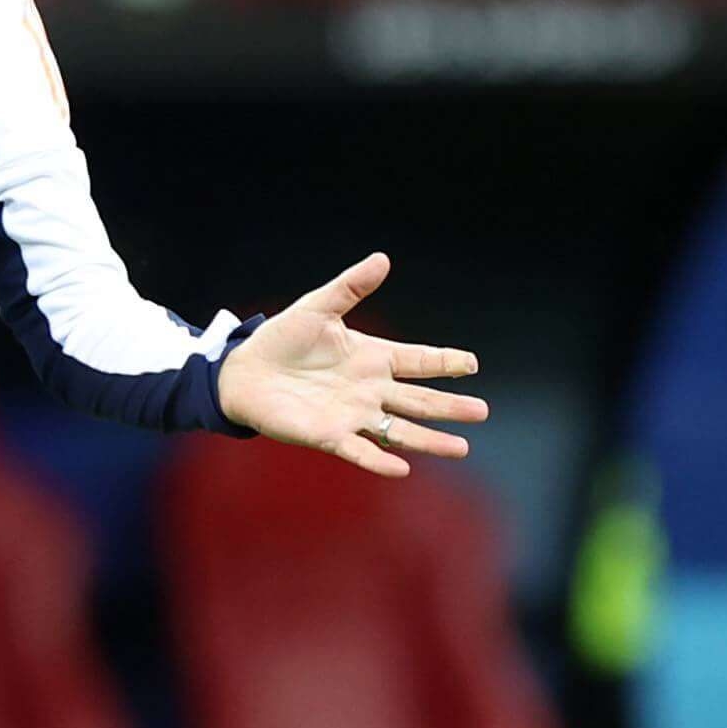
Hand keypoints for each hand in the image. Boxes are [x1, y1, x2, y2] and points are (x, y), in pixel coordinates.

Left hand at [216, 251, 485, 479]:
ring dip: (429, 440)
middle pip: (418, 400)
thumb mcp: (318, 307)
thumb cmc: (282, 339)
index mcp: (372, 358)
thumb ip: (351, 286)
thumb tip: (382, 258)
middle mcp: (369, 390)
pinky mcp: (328, 436)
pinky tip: (402, 468)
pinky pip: (358, 451)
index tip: (471, 364)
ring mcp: (351, 415)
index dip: (444, 362)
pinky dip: (378, 460)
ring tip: (461, 448)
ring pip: (399, 430)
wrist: (244, 371)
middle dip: (450, 407)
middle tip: (482, 412)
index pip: (418, 361)